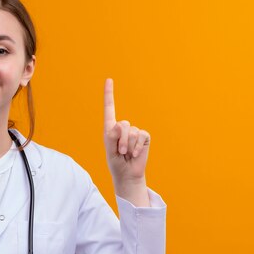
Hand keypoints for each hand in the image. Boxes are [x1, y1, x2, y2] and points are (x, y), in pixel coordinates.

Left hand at [103, 78, 150, 197]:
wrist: (128, 173)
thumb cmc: (116, 163)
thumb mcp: (110, 152)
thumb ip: (112, 138)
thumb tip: (119, 125)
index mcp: (110, 129)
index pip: (109, 108)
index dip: (109, 94)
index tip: (109, 80)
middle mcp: (122, 127)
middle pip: (123, 124)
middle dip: (121, 140)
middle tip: (120, 152)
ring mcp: (134, 132)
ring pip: (132, 132)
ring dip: (128, 145)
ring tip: (126, 154)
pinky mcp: (144, 137)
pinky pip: (142, 136)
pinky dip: (138, 146)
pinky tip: (135, 153)